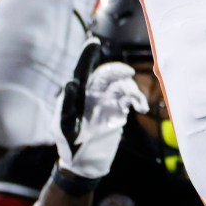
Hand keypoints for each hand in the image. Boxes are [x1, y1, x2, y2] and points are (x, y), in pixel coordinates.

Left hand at [63, 61, 148, 180]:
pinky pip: (129, 99)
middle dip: (117, 70)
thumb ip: (66, 105)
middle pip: (106, 75)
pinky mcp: (118, 111)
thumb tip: (71, 82)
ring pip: (121, 86)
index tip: (94, 42)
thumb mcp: (63, 126)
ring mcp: (106, 102)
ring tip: (136, 101)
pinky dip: (137, 99)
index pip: (82, 71)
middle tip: (128, 73)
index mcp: (77, 95)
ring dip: (131, 88)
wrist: (84, 164)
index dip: (87, 55)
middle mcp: (92, 94)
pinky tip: (141, 107)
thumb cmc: (69, 144)